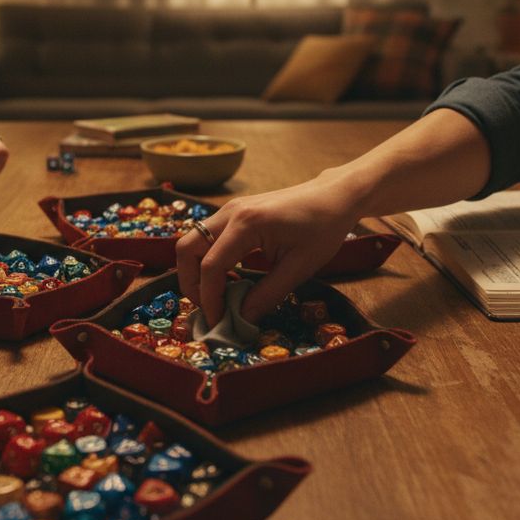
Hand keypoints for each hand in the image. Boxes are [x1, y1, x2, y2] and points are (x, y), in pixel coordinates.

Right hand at [175, 172, 361, 326]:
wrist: (333, 197)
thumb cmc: (323, 228)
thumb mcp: (299, 267)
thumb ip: (267, 295)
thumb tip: (241, 320)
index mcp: (247, 224)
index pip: (211, 266)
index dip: (210, 299)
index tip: (219, 322)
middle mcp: (230, 212)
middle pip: (187, 249)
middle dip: (191, 284)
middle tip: (210, 308)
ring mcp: (229, 209)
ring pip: (192, 241)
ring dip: (197, 271)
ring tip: (219, 296)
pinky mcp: (233, 212)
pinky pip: (207, 238)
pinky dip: (208, 260)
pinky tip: (230, 278)